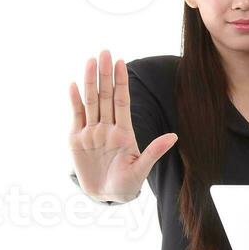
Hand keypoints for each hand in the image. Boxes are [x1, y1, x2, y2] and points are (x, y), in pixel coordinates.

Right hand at [68, 50, 177, 201]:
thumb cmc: (126, 185)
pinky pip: (76, 116)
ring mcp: (92, 132)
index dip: (121, 82)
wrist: (106, 197)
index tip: (121, 62)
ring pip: (91, 102)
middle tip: (105, 52)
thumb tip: (174, 136)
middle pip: (105, 96)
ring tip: (91, 61)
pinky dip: (74, 100)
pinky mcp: (77, 140)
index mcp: (124, 132)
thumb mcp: (141, 169)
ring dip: (90, 81)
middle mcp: (107, 127)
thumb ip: (154, 151)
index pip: (122, 101)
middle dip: (106, 74)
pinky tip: (74, 84)